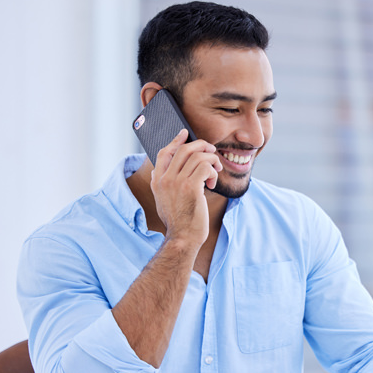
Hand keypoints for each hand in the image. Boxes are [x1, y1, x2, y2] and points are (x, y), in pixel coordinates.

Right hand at [150, 129, 221, 245]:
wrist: (182, 238)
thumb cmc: (178, 221)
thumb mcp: (163, 199)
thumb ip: (163, 183)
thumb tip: (164, 170)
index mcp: (157, 180)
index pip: (164, 152)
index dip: (176, 140)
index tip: (185, 133)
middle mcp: (165, 179)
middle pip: (184, 149)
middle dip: (201, 146)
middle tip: (211, 151)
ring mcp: (177, 182)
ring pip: (198, 156)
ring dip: (211, 160)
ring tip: (215, 172)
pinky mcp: (191, 188)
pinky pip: (205, 167)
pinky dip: (213, 171)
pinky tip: (212, 182)